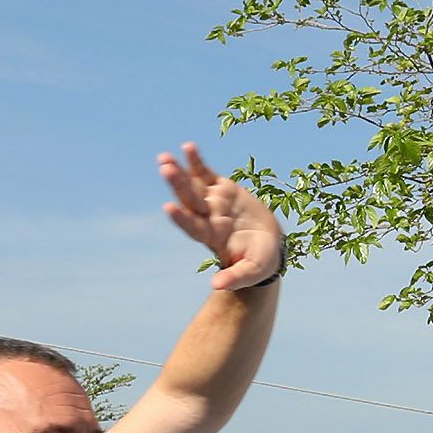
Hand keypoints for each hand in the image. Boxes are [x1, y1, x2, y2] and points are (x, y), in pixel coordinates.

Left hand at [161, 143, 283, 291]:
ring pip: (193, 185)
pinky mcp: (223, 189)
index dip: (182, 218)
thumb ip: (235, 277)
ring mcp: (213, 201)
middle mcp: (208, 217)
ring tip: (164, 158)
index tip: (169, 208)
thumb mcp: (251, 271)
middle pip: (190, 200)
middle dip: (178, 185)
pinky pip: (206, 173)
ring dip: (179, 172)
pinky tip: (187, 147)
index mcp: (213, 236)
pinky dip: (196, 162)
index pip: (193, 226)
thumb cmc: (260, 262)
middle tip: (165, 169)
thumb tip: (216, 285)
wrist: (269, 245)